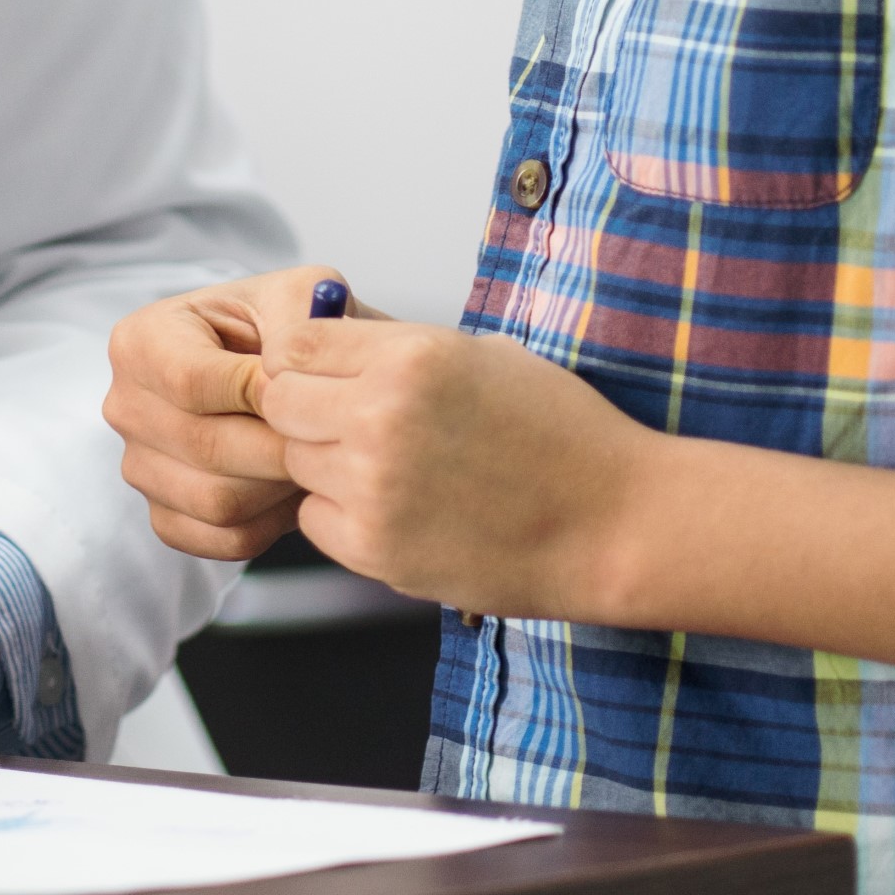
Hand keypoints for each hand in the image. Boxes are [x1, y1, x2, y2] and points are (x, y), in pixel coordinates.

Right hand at [105, 266, 356, 558]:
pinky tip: (290, 490)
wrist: (287, 376)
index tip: (307, 391)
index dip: (258, 394)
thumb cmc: (288, 328)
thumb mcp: (297, 294)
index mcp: (140, 340)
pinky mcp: (165, 514)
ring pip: (216, 501)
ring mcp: (139, 466)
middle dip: (279, 445)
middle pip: (204, 446)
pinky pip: (220, 540)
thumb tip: (280, 375)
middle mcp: (125, 405)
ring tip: (313, 458)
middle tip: (329, 435)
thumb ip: (294, 316)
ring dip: (279, 488)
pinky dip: (269, 525)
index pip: (190, 381)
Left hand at [258, 316, 658, 620]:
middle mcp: (380, 418)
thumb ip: (395, 349)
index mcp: (408, 357)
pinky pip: (316, 521)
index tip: (324, 375)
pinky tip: (399, 510)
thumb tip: (326, 343)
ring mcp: (373, 489)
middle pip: (278, 403)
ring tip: (391, 470)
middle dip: (304, 410)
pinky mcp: (377, 551)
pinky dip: (342, 517)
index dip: (303, 360)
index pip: (295, 344)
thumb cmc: (560, 431)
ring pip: (295, 464)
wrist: (616, 524)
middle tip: (348, 425)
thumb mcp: (480, 355)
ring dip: (325, 465)